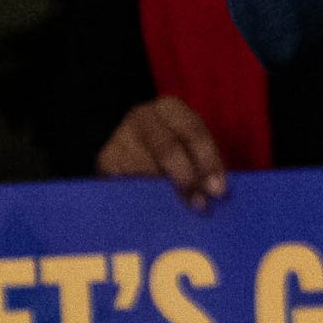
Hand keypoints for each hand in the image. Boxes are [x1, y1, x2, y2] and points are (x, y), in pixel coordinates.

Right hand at [97, 97, 228, 210]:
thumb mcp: (188, 143)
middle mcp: (143, 117)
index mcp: (170, 108)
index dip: (208, 162)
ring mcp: (119, 137)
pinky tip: (154, 213)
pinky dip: (142, 200)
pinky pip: (125, 184)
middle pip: (167, 149)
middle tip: (200, 206)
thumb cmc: (169, 144)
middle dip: (187, 179)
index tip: (218, 190)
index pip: (193, 132)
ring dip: (164, 195)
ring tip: (179, 213)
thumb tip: (216, 193)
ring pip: (145, 169)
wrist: (121, 139)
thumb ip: (202, 162)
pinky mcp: (104, 160)